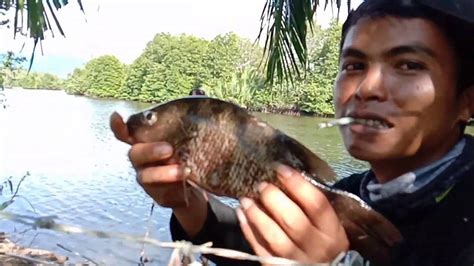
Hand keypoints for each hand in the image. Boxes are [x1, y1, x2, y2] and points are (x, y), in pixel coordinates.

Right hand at [109, 112, 207, 235]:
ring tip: (184, 170)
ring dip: (164, 172)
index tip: (116, 116)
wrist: (199, 185)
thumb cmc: (189, 154)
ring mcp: (148, 179)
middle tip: (169, 149)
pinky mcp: (158, 196)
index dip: (119, 126)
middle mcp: (142, 161)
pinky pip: (161, 192)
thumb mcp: (190, 136)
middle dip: (150, 151)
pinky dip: (174, 187)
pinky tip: (188, 182)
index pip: (126, 133)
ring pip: (146, 175)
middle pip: (135, 154)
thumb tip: (197, 92)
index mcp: (146, 142)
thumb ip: (188, 119)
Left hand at [236, 163, 348, 263]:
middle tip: (261, 185)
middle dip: (273, 198)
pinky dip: (249, 230)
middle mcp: (315, 247)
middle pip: (293, 220)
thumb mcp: (327, 226)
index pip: (317, 203)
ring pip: (274, 236)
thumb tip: (285, 178)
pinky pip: (260, 249)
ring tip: (246, 200)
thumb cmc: (323, 242)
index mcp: (331, 232)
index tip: (281, 169)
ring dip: (257, 215)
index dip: (297, 183)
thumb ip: (311, 207)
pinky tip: (242, 215)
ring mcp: (295, 260)